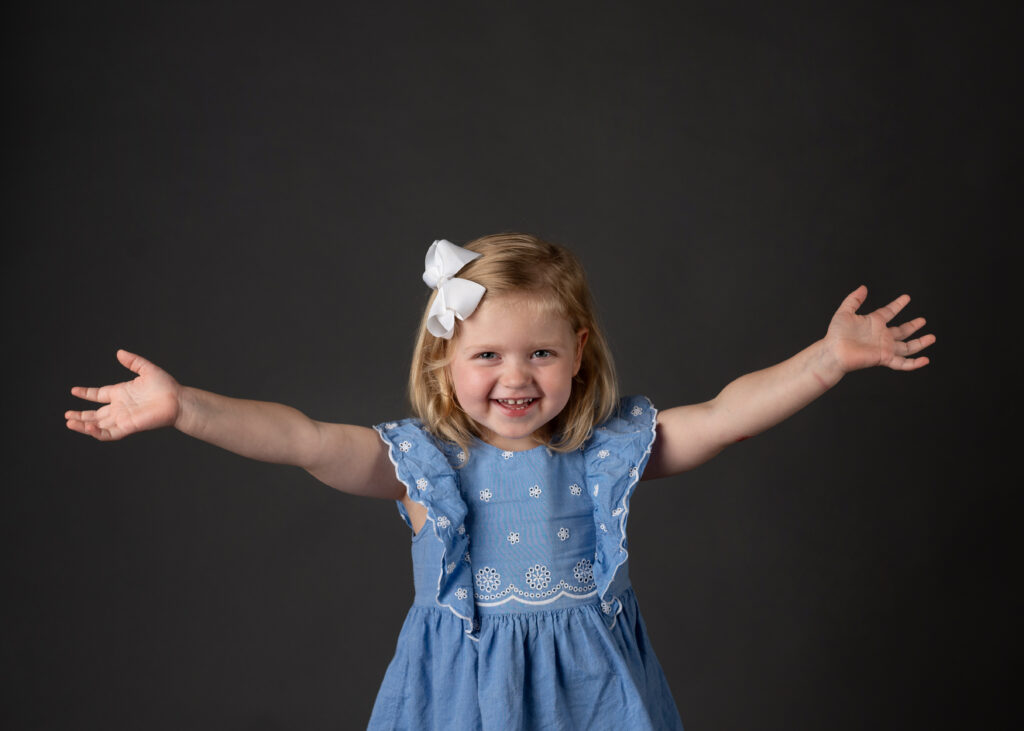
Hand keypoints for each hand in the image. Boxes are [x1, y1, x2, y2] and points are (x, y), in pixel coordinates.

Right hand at [65, 350, 181, 439]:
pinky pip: (109, 433)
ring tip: (69, 422)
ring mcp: (123, 418)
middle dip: (80, 415)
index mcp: (122, 393)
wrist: (178, 401)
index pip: (99, 395)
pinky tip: (87, 427)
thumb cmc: (166, 386)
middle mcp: (120, 407)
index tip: (74, 390)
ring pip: (98, 425)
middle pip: (95, 414)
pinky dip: (97, 432)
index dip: (86, 393)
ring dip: (83, 425)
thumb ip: (133, 361)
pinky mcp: (128, 427)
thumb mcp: (147, 369)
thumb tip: (119, 352)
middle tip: (66, 415)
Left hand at [825, 286, 934, 372]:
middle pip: (901, 331)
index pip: (889, 312)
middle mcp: (881, 336)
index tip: (906, 297)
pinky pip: (903, 363)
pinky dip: (914, 363)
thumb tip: (863, 287)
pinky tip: (925, 360)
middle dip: (913, 326)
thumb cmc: (836, 334)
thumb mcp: (845, 312)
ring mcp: (884, 348)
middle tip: (923, 320)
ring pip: (907, 347)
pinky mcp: (884, 358)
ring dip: (920, 343)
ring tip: (932, 337)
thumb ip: (854, 299)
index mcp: (874, 323)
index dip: (898, 305)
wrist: (833, 351)